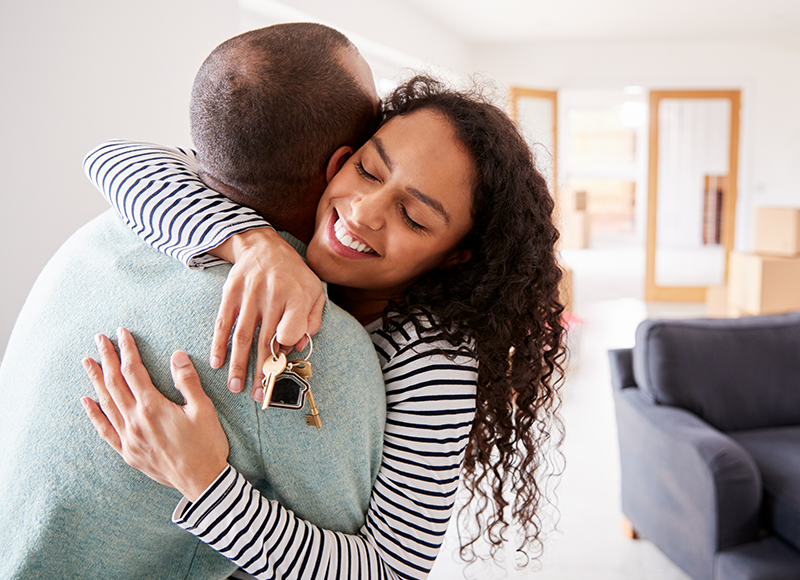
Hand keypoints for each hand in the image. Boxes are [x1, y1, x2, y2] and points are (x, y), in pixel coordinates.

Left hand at [81, 328, 228, 501]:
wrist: (202, 481)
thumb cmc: (206, 445)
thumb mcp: (203, 409)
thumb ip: (187, 381)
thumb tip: (176, 355)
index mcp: (153, 407)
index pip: (133, 371)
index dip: (127, 350)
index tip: (122, 333)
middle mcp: (135, 421)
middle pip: (115, 383)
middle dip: (106, 358)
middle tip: (99, 339)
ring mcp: (129, 438)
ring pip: (106, 403)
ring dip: (96, 381)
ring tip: (87, 363)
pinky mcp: (128, 452)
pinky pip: (105, 430)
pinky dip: (94, 414)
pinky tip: (87, 402)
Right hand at [209, 228, 324, 400]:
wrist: (263, 245)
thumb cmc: (293, 274)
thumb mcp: (313, 291)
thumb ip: (312, 319)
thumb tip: (299, 346)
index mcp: (298, 296)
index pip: (292, 328)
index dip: (287, 346)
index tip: (282, 361)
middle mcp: (273, 295)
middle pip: (266, 339)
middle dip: (262, 371)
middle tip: (259, 396)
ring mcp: (250, 294)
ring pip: (243, 336)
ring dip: (238, 364)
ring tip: (236, 387)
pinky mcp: (231, 293)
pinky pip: (223, 323)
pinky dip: (219, 344)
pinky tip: (217, 363)